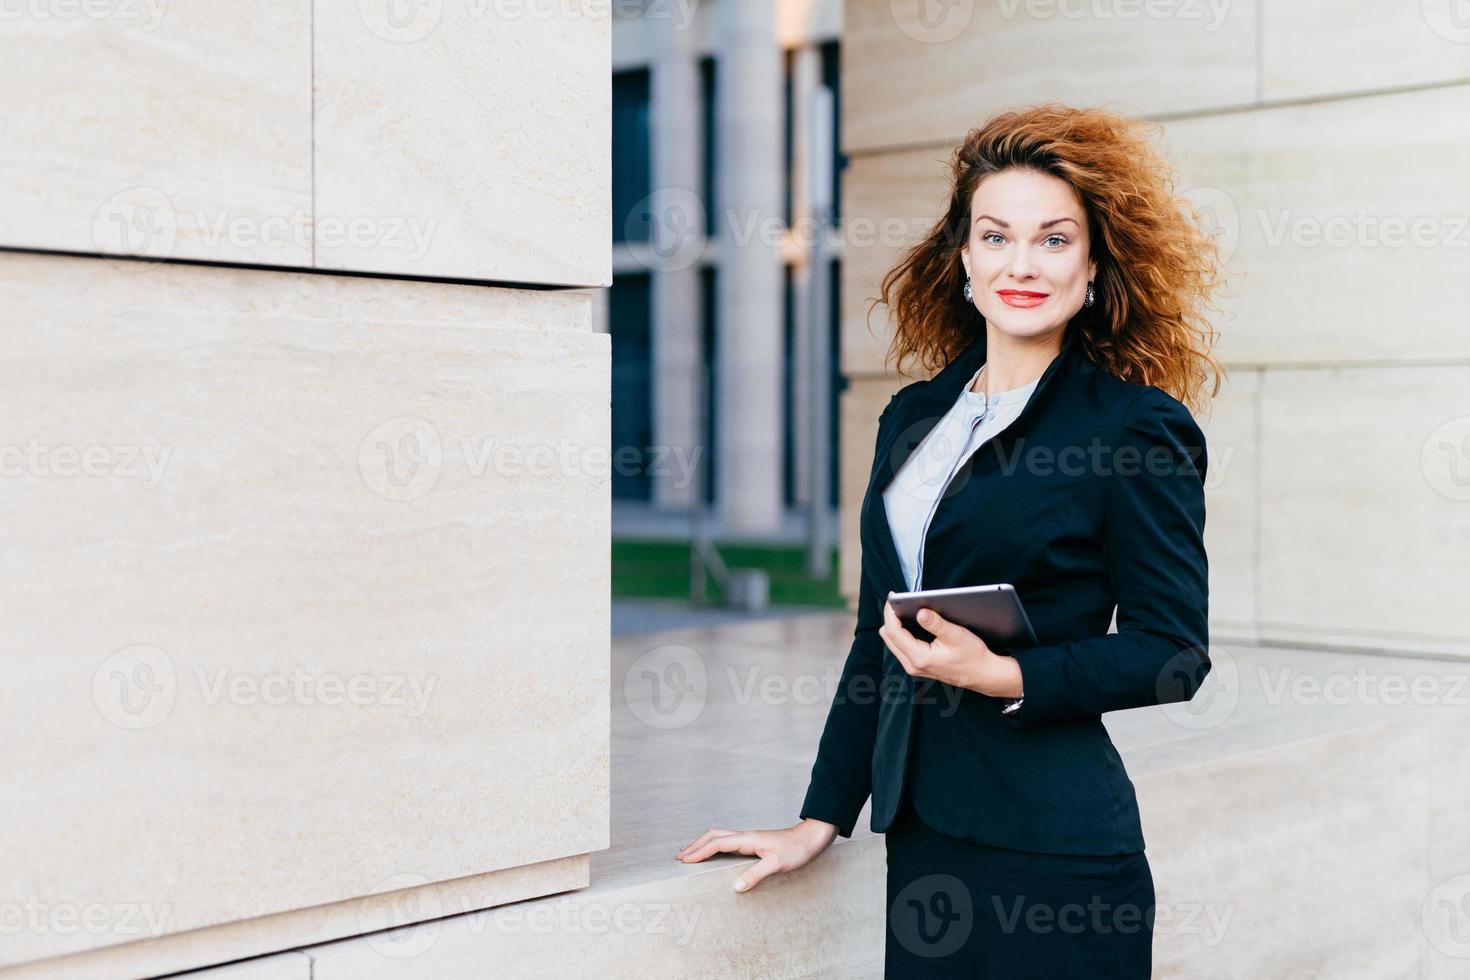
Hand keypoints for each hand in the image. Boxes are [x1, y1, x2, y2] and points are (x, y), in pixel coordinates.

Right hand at [675, 819, 838, 892]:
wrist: (811, 839)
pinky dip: (714, 846)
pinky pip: (727, 841)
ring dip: (703, 844)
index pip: (717, 843)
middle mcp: (746, 836)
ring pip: (719, 836)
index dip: (699, 851)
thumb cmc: (797, 849)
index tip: (684, 860)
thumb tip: (736, 886)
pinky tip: (714, 853)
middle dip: (695, 845)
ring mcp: (749, 838)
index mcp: (748, 839)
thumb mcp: (777, 863)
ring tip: (690, 854)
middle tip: (680, 857)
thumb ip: (756, 874)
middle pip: (713, 835)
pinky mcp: (754, 842)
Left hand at [879, 597, 1023, 698]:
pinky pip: (900, 647)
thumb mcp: (956, 636)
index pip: (894, 632)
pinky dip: (902, 633)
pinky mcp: (917, 666)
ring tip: (903, 609)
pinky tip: (910, 622)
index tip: (892, 598)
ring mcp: (914, 667)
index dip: (890, 613)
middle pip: (888, 637)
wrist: (982, 674)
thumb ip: (936, 624)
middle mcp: (912, 665)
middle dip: (891, 618)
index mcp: (920, 658)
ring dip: (895, 626)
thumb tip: (920, 612)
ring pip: (892, 642)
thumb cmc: (973, 656)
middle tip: (899, 601)